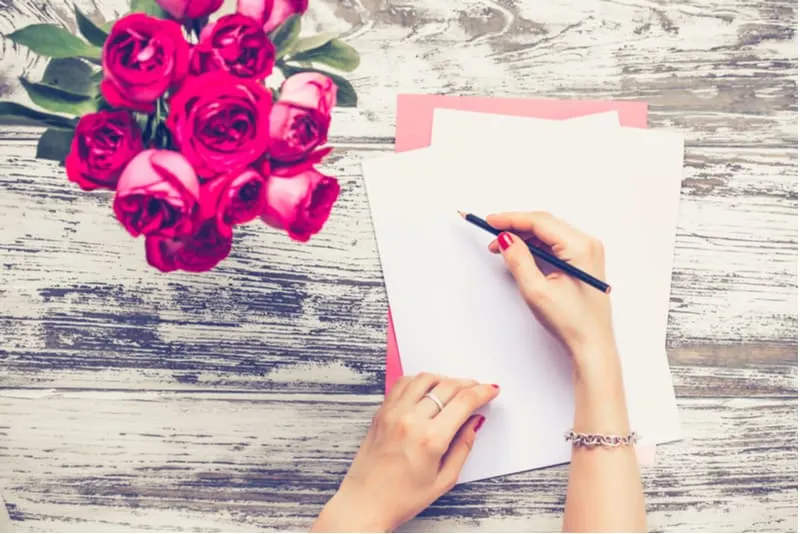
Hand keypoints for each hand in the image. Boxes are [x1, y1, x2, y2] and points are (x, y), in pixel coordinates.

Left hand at [311, 374, 498, 531]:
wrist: (365, 503)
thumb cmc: (402, 498)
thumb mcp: (444, 479)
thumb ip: (463, 447)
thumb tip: (475, 422)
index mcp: (430, 439)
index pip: (463, 402)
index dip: (482, 392)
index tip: (491, 390)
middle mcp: (411, 420)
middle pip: (447, 387)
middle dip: (468, 384)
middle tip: (477, 388)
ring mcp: (393, 413)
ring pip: (424, 379)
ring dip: (444, 379)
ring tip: (454, 388)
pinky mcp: (381, 412)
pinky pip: (403, 384)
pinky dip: (420, 381)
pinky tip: (428, 389)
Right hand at [486, 211, 615, 372]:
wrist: (592, 345)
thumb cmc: (571, 322)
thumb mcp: (537, 291)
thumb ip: (519, 260)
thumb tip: (505, 238)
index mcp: (581, 247)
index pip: (540, 222)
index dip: (511, 219)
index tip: (490, 221)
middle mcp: (587, 244)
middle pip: (545, 224)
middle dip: (516, 227)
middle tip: (491, 233)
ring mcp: (587, 252)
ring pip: (549, 233)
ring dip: (524, 237)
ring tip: (501, 247)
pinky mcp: (583, 261)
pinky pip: (555, 244)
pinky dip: (535, 246)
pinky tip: (520, 253)